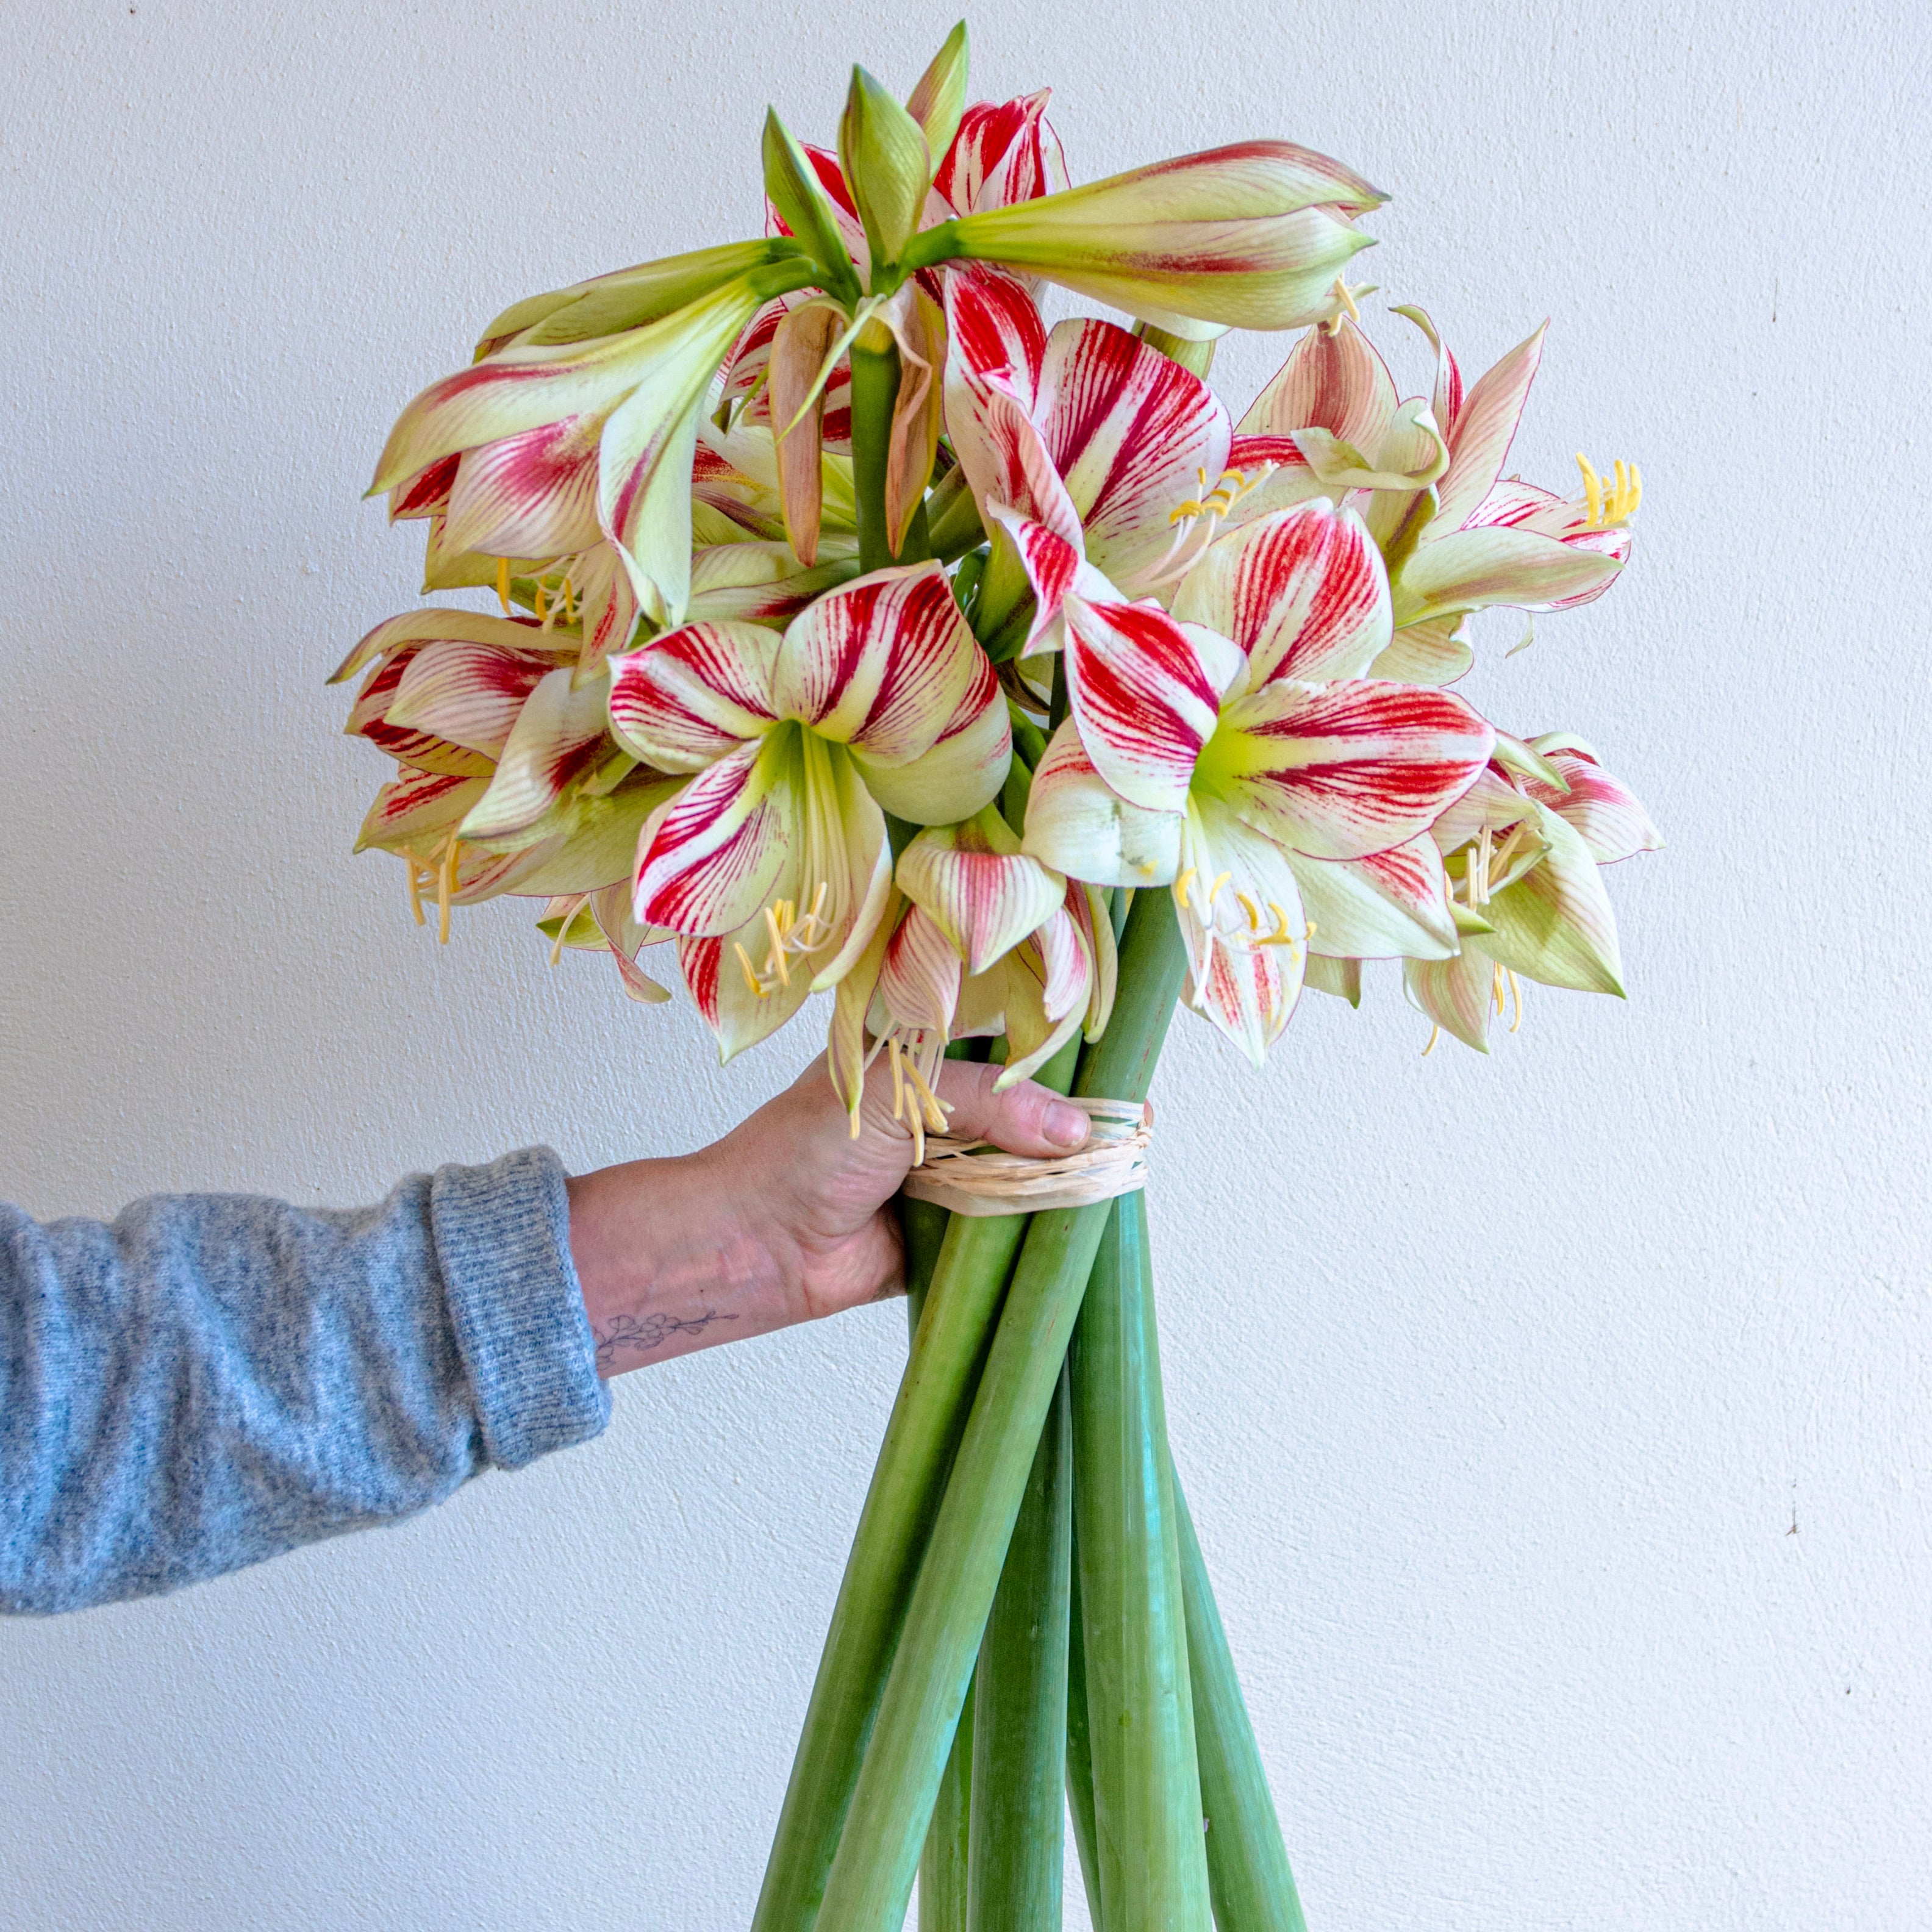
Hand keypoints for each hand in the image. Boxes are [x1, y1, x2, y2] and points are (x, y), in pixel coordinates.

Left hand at [564, 1056, 1091, 1376]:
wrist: (757, 1242)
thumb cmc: (805, 1149)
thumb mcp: (902, 1097)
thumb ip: (991, 1105)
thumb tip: (1078, 1129)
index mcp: (923, 1057)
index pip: (1007, 1041)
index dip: (1062, 1050)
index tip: (1117, 1059)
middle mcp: (944, 1111)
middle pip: (1029, 1108)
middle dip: (1077, 1118)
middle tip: (1136, 1124)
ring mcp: (953, 1171)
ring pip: (1027, 1168)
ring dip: (1066, 1174)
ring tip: (1125, 1168)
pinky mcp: (956, 1232)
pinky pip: (1013, 1227)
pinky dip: (1044, 1226)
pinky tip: (1089, 1218)